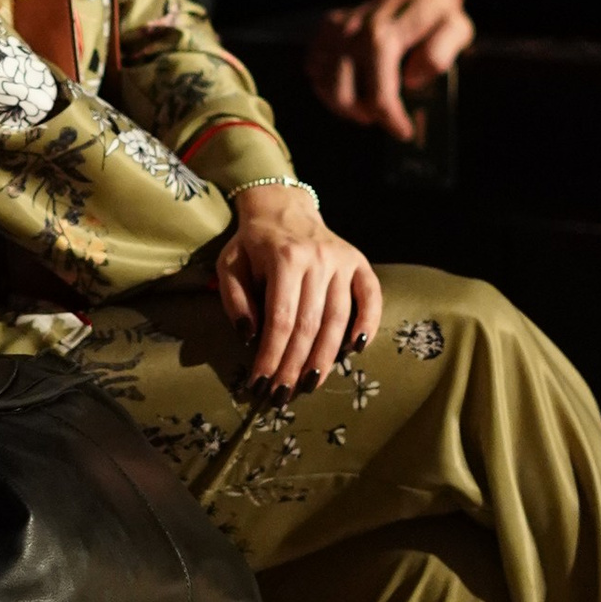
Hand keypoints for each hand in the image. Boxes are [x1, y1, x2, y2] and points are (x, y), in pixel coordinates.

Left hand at [214, 186, 383, 390]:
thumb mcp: (229, 264)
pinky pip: (370, 297)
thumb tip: (250, 337)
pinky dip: (368, 324)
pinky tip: (356, 350)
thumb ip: (234, 299)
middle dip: (295, 365)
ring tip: (311, 384)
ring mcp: (342, 261)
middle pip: (310, 325)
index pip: (281, 319)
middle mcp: (318, 260)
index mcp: (284, 258)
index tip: (260, 383)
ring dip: (325, 357)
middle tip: (283, 395)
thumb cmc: (252, 242)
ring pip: (338, 318)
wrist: (282, 206)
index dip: (272, 356)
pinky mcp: (359, 262)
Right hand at [309, 0, 474, 140]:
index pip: (378, 94)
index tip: (404, 132)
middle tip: (383, 116)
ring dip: (342, 103)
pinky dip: (328, 83)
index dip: (390, 119)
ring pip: (323, 83)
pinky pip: (315, 67)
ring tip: (366, 106)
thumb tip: (412, 79)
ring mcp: (336, 27)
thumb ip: (440, 53)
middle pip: (342, 94)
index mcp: (383, 35)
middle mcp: (353, 30)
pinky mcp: (327, 27)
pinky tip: (350, 86)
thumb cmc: (438, 15)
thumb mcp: (456, 29)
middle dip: (363, 113)